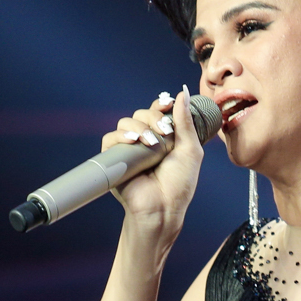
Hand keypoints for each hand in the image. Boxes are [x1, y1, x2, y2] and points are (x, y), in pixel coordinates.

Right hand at [99, 86, 206, 234]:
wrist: (163, 207)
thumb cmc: (179, 184)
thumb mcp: (190, 150)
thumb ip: (186, 122)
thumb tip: (182, 92)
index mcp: (164, 137)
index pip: (158, 111)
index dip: (161, 104)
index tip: (167, 104)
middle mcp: (146, 141)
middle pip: (142, 113)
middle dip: (153, 118)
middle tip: (164, 133)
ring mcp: (129, 149)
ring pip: (126, 123)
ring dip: (139, 127)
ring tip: (150, 143)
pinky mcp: (114, 159)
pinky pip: (110, 138)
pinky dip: (120, 136)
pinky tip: (132, 141)